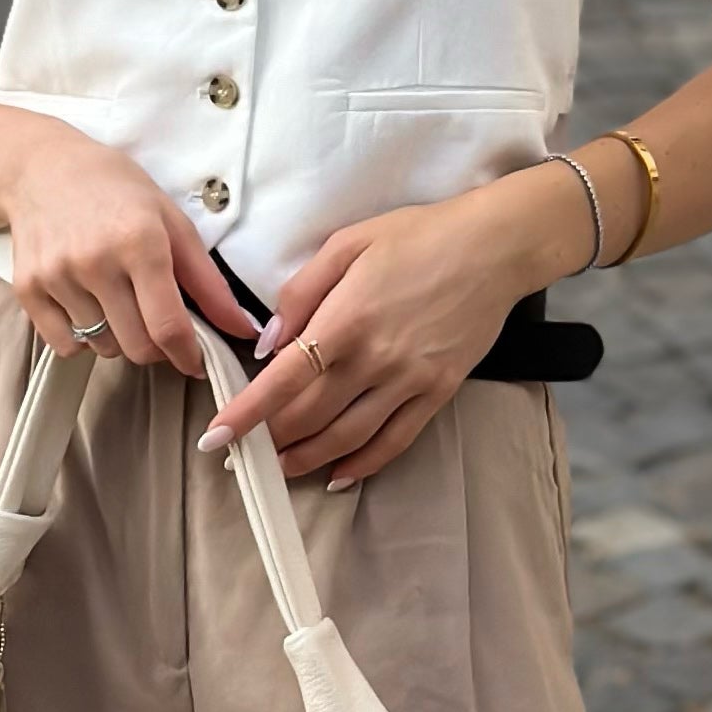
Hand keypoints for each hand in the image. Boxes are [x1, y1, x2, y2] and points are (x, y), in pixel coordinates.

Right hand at [0, 119, 261, 379]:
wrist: (43, 169)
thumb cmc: (116, 191)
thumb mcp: (172, 221)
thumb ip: (208, 281)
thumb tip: (243, 328)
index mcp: (140, 242)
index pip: (168, 326)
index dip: (187, 355)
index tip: (195, 362)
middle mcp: (95, 262)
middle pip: (136, 347)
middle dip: (156, 347)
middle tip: (156, 322)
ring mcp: (57, 276)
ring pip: (102, 348)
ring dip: (118, 338)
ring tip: (116, 299)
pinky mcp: (27, 288)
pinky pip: (65, 345)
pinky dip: (82, 338)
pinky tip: (87, 304)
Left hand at [193, 187, 543, 487]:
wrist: (495, 247)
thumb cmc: (419, 236)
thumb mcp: (348, 244)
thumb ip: (301, 292)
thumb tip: (268, 340)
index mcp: (345, 320)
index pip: (283, 380)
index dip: (246, 414)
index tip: (216, 438)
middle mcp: (374, 360)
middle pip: (310, 417)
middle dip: (271, 438)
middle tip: (246, 449)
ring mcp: (409, 381)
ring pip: (347, 437)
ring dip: (309, 458)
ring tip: (283, 466)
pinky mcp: (438, 392)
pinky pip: (395, 440)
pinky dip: (363, 465)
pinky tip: (340, 475)